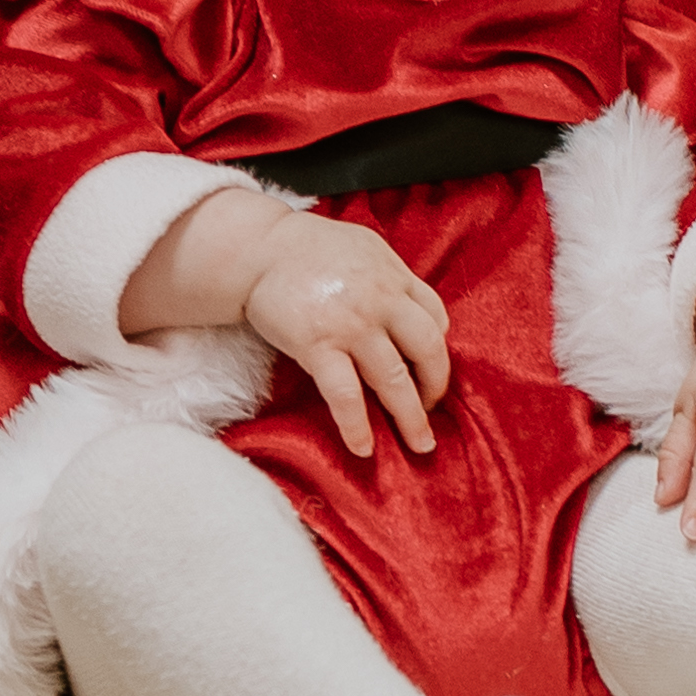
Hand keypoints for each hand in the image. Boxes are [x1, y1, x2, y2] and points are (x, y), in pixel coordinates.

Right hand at [240, 207, 452, 460]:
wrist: (257, 249)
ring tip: (420, 445)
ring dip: (410, 417)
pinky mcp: (318, 345)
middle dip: (435, 386)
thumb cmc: (308, 248)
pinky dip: (357, 426)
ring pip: (393, 380)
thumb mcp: (363, 248)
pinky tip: (363, 447)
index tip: (431, 368)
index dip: (438, 347)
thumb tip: (408, 311)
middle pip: (428, 349)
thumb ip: (388, 278)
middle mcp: (381, 300)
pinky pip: (345, 395)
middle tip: (432, 410)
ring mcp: (351, 325)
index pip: (435, 315)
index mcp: (393, 275)